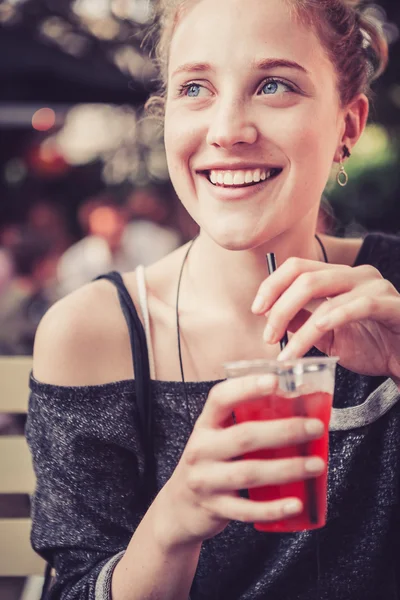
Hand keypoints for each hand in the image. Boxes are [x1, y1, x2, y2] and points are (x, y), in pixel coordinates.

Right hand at [155, 375, 324, 547]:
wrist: (178, 508)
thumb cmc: (208, 464)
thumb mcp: (216, 438)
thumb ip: (243, 424)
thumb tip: (294, 408)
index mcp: (205, 425)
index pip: (220, 398)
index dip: (246, 387)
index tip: (275, 380)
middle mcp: (201, 449)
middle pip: (244, 436)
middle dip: (284, 430)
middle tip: (315, 428)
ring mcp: (205, 480)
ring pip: (249, 473)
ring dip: (286, 469)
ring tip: (316, 465)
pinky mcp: (214, 508)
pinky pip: (246, 510)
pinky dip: (273, 508)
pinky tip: (296, 505)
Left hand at [252, 257, 399, 378]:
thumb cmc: (372, 347)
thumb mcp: (328, 336)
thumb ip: (302, 322)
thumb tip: (271, 316)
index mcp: (339, 277)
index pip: (297, 267)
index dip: (272, 285)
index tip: (256, 310)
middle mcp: (356, 275)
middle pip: (305, 277)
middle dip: (279, 307)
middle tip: (268, 336)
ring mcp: (375, 287)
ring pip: (325, 293)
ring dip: (299, 325)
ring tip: (286, 352)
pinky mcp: (392, 304)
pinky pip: (359, 305)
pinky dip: (333, 318)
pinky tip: (316, 333)